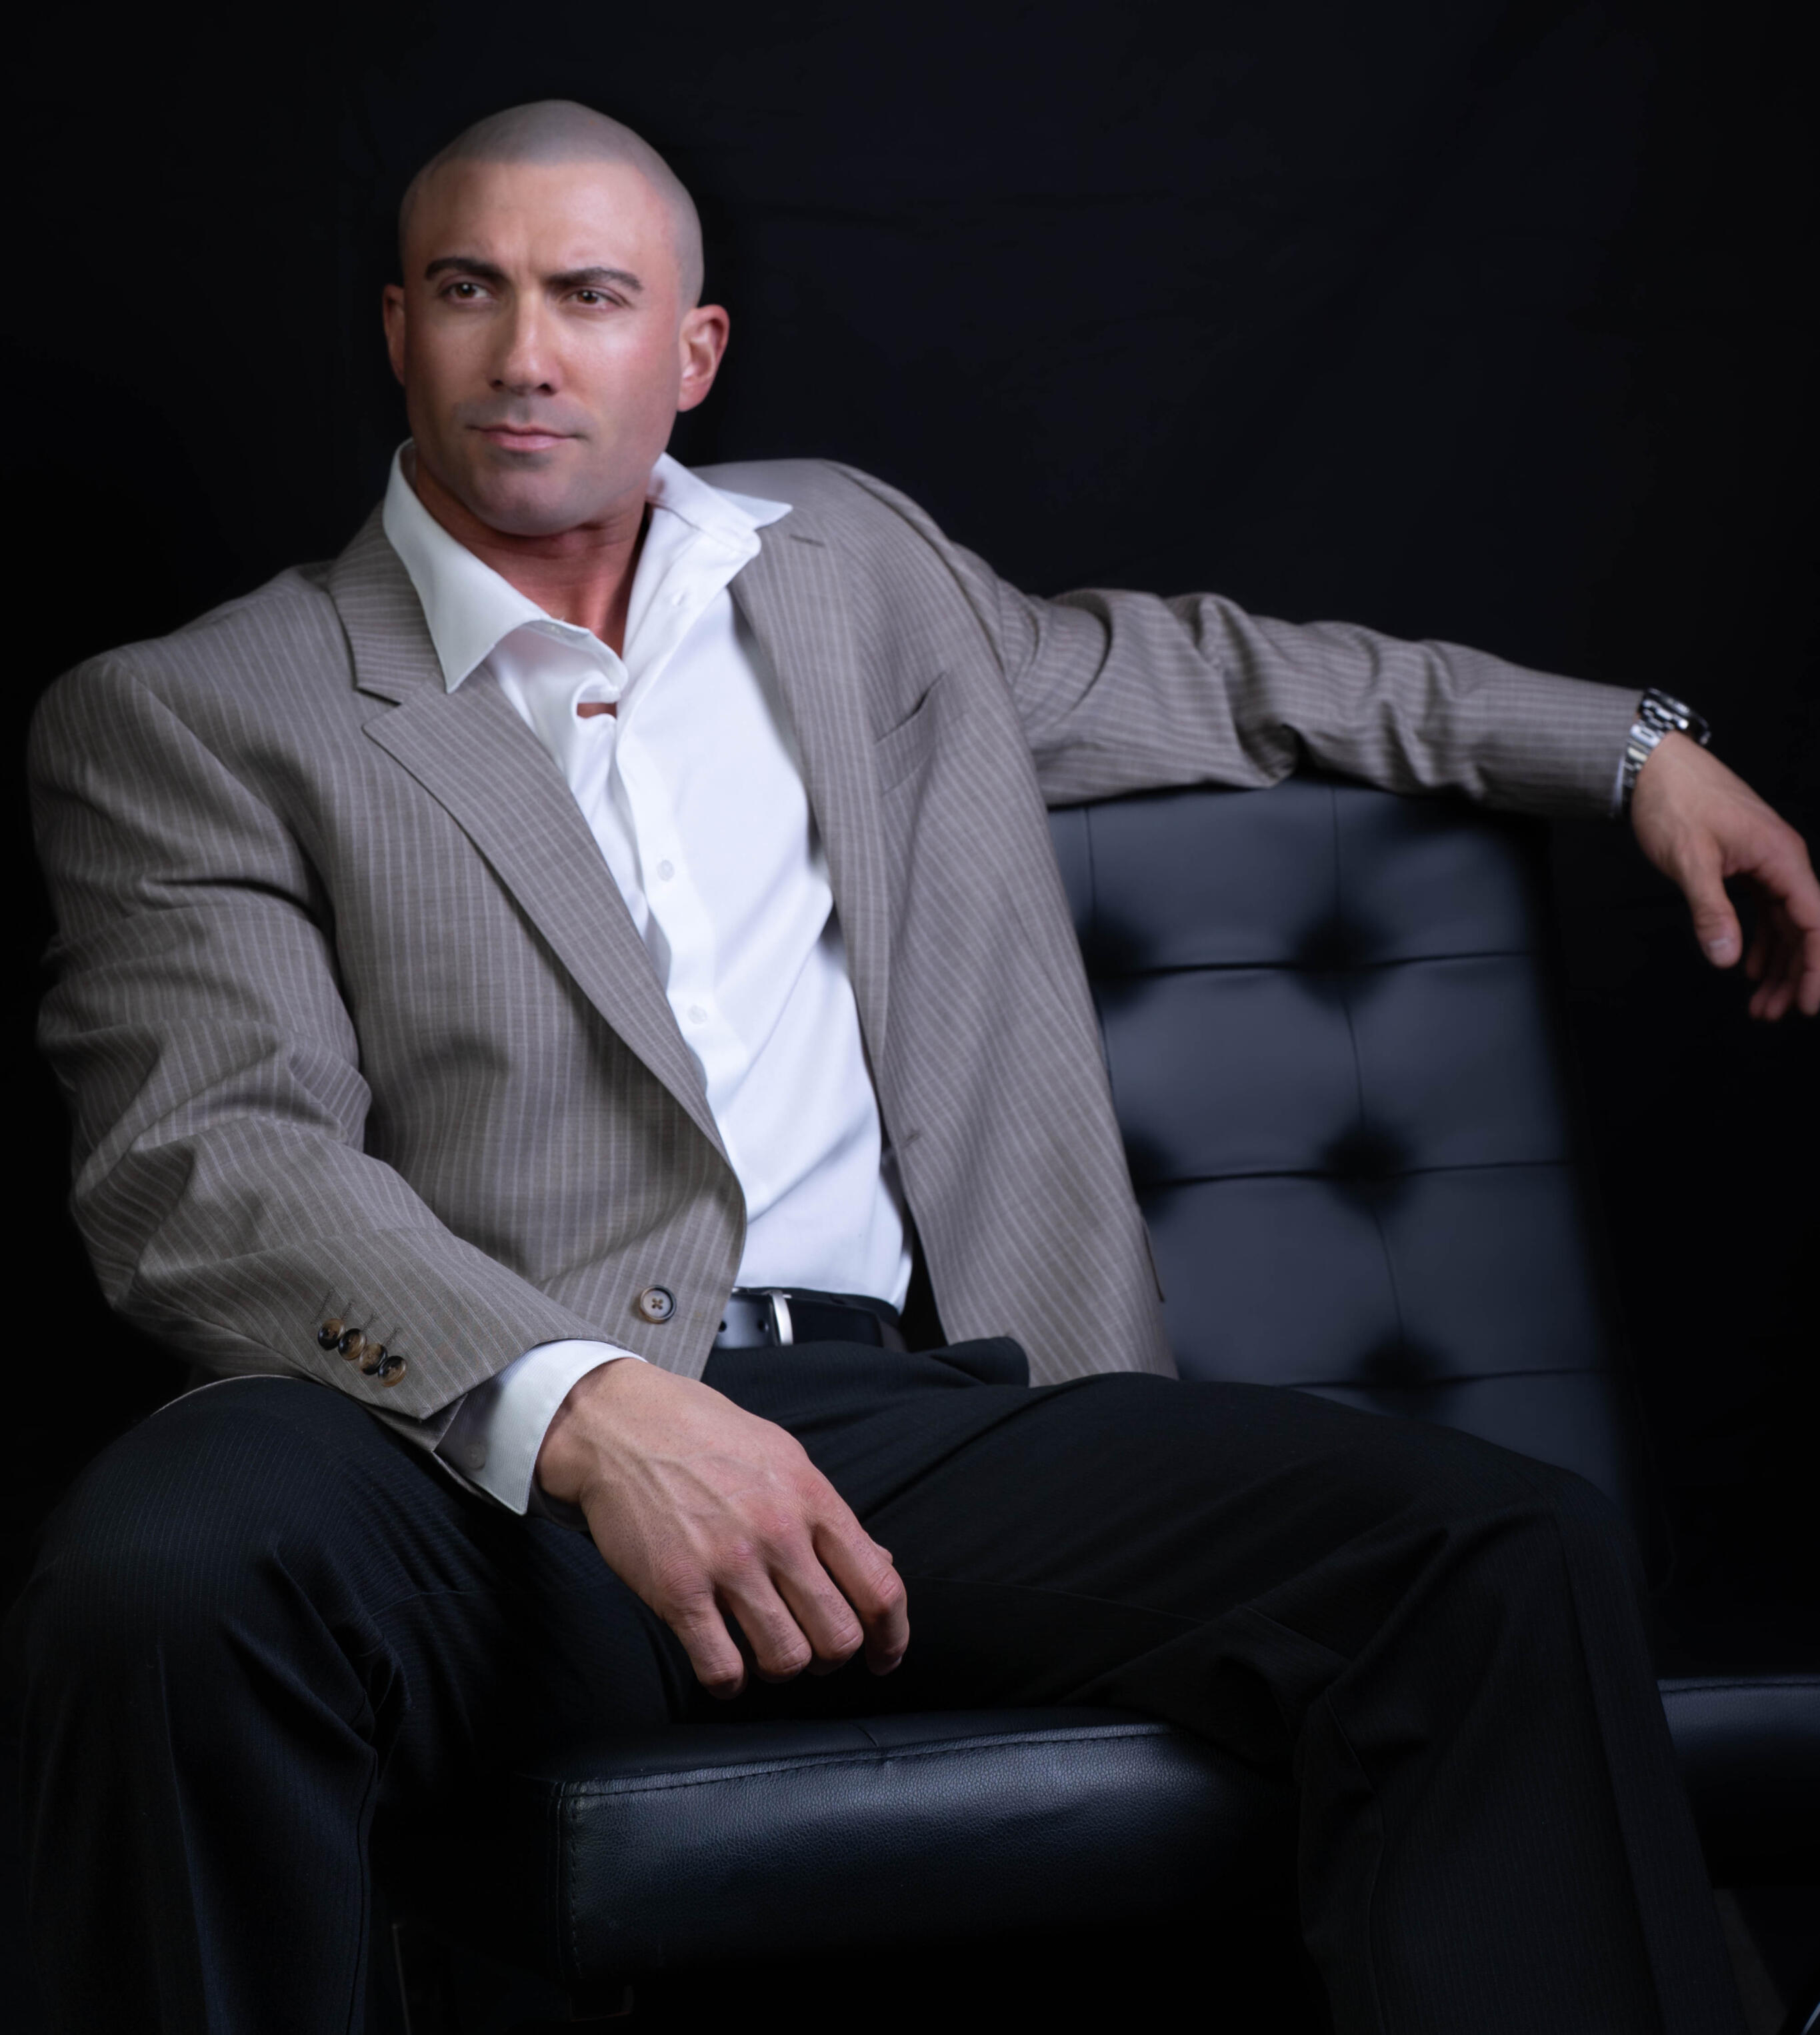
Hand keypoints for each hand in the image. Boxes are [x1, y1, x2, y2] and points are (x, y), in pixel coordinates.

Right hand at [535, 1359, 908, 1697]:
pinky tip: (725, 1667)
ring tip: (766, 1654)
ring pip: (786, 1659)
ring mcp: (727, 1564)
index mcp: (812, 1499)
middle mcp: (778, 1534)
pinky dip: (730, 1683)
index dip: (891, 1637)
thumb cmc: (707, 1436)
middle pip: (838, 1636)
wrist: (623, 1424)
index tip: (882, 1656)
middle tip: (816, 1653)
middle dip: (833, 1658)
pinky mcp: (676, 1590)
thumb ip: (829, 1515)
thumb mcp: (785, 1458)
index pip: (880, 1587)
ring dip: (781, 1669)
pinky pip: (721, 1667)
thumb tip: (880, 1562)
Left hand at [1630, 733, 1819, 1019]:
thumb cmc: (1673, 801)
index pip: (1814, 921)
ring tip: (1760, 1003)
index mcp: (1781, 857)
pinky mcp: (1747, 863)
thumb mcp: (1689, 860)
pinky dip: (1758, 940)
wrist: (1654, 766)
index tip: (1809, 1004)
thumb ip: (1710, 910)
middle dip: (1793, 975)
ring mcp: (1766, 861)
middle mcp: (1782, 859)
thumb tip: (1725, 957)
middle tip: (1773, 1014)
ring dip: (1776, 964)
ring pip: (1783, 922)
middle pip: (1803, 928)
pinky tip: (1748, 966)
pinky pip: (1764, 909)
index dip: (1816, 966)